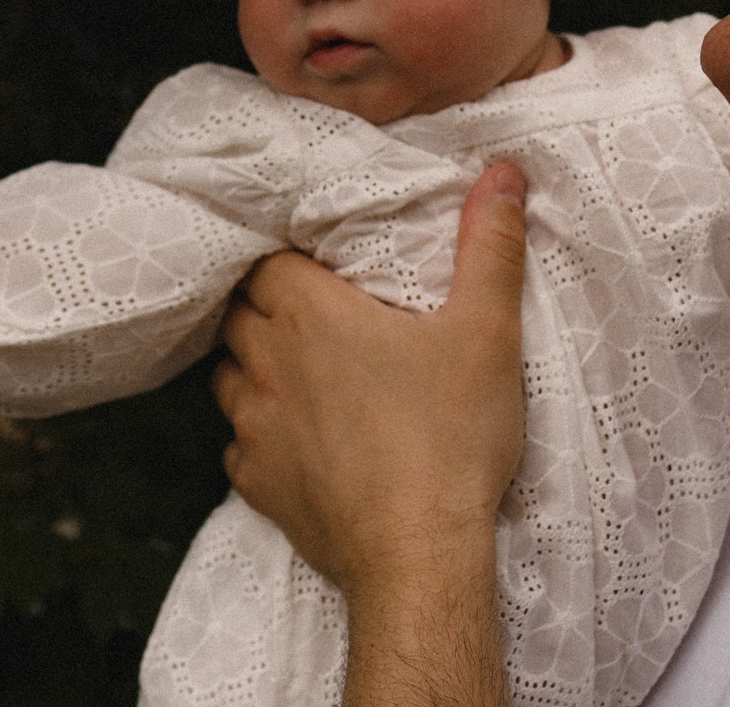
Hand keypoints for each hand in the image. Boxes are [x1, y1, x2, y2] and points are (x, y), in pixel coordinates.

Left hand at [214, 160, 529, 601]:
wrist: (419, 557)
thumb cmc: (450, 440)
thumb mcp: (486, 332)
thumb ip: (489, 246)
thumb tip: (500, 172)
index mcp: (311, 314)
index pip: (266, 262)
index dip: (287, 258)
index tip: (318, 264)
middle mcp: (269, 364)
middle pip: (239, 313)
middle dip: (266, 305)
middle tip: (312, 311)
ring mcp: (254, 428)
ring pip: (228, 376)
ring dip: (255, 367)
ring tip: (300, 371)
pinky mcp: (257, 485)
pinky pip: (238, 446)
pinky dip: (258, 436)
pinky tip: (298, 442)